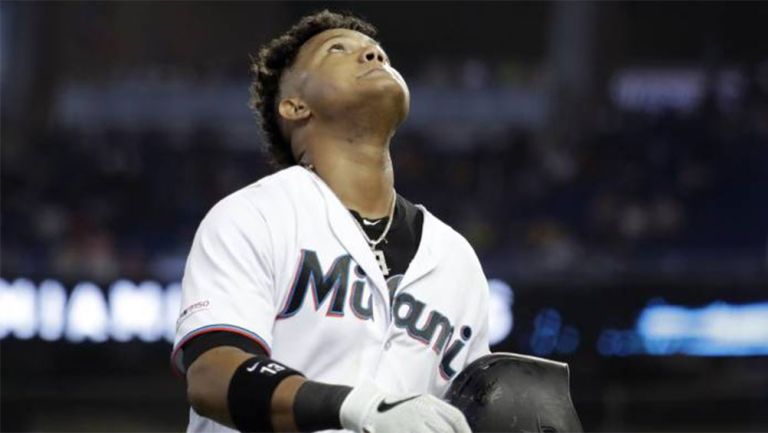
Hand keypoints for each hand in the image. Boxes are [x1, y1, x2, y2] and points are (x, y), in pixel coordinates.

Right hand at [339, 381, 470, 432]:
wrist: (369, 409)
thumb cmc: (398, 408)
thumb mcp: (418, 403)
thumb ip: (437, 414)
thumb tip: (458, 428)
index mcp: (427, 401)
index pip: (455, 416)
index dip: (465, 430)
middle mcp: (420, 410)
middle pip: (445, 430)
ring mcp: (409, 423)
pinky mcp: (400, 432)